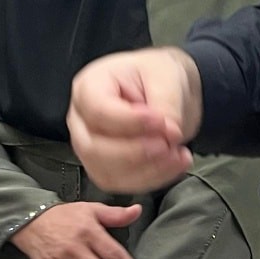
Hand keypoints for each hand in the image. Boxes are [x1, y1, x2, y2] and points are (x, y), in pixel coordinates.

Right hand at [68, 48, 200, 193]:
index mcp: (89, 86)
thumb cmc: (158, 75)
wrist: (168, 90)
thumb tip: (169, 135)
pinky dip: (151, 179)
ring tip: (178, 154)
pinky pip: (121, 183)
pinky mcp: (105, 168)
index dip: (131, 122)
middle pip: (94, 148)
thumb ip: (166, 104)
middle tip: (170, 143)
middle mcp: (81, 119)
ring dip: (146, 170)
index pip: (98, 111)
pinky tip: (173, 164)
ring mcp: (90, 147)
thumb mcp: (167, 75)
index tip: (162, 123)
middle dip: (136, 152)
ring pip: (106, 172)